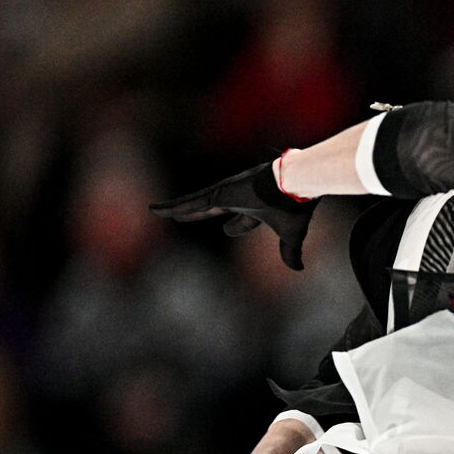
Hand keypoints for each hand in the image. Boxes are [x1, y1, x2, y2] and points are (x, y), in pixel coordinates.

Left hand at [149, 161, 317, 269]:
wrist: (296, 184)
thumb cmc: (294, 206)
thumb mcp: (291, 235)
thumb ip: (290, 252)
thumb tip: (298, 269)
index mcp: (257, 208)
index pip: (242, 220)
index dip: (234, 226)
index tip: (227, 230)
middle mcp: (240, 197)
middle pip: (212, 207)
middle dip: (198, 213)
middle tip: (184, 216)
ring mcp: (227, 193)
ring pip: (195, 204)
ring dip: (177, 209)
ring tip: (158, 212)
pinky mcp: (218, 192)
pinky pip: (190, 202)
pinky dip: (172, 207)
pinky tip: (155, 210)